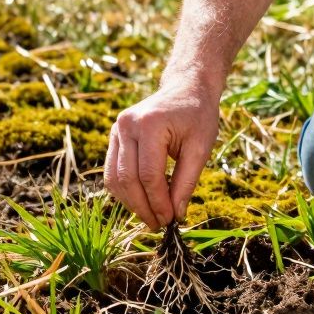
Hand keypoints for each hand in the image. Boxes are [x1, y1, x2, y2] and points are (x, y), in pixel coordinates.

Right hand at [104, 81, 218, 229]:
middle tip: (159, 225)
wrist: (186, 88)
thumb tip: (176, 215)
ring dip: (130, 203)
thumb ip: (187, 181)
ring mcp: (116, 129)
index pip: (149, 175)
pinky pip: (112, 171)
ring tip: (150, 217)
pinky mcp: (114, 135)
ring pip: (114, 178)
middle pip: (128, 178)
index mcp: (150, 124)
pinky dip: (125, 191)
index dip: (159, 202)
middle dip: (143, 207)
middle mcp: (127, 125)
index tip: (171, 220)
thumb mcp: (201, 148)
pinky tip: (141, 202)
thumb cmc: (198, 116)